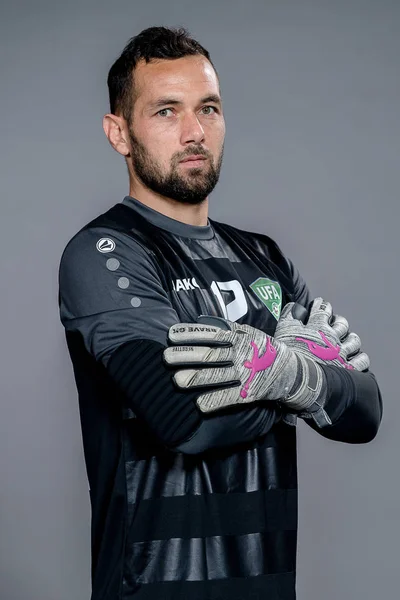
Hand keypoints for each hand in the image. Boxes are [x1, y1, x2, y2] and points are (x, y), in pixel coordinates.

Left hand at [163, 315, 330, 426]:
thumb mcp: (248, 333)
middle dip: (186, 356)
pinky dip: (215, 401)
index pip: (211, 333)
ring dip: (196, 378)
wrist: (293, 369)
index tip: (171, 334)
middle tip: (165, 357)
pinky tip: (199, 405)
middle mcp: (243, 353)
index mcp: (240, 336)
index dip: (190, 334)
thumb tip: (199, 323)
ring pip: (218, 376)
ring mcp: (248, 373)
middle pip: (210, 354)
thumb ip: (226, 329)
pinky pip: (231, 397)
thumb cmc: (262, 349)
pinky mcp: (252, 391)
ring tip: (176, 381)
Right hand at [274, 298, 369, 426]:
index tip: (320, 304)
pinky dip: (360, 358)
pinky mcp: (348, 369)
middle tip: (334, 322)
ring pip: (353, 341)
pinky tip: (358, 357)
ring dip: (351, 339)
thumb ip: (289, 315)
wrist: (297, 378)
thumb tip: (294, 306)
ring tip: (348, 340)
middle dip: (338, 321)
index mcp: (317, 326)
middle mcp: (332, 337)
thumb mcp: (283, 330)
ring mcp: (341, 353)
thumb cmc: (288, 354)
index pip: (322, 310)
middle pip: (341, 324)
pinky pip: (361, 360)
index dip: (321, 306)